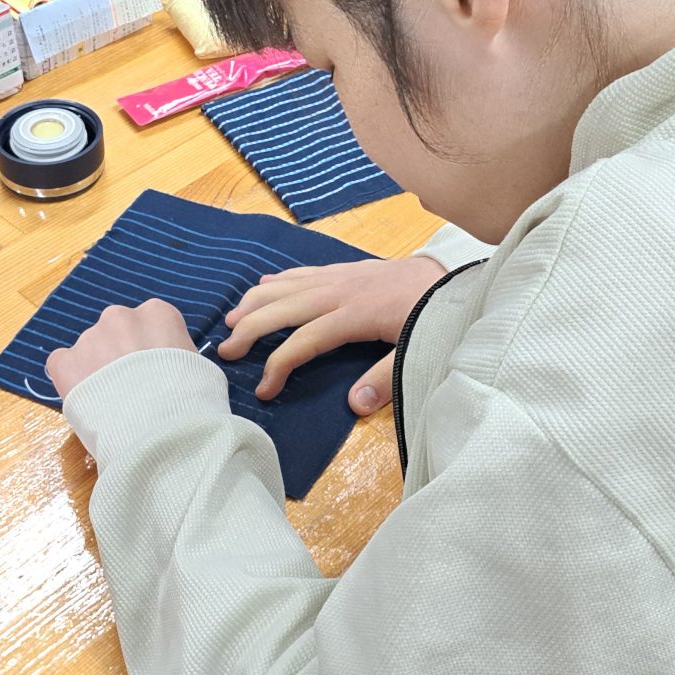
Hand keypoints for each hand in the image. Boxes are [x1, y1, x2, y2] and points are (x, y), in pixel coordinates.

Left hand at [47, 300, 193, 399]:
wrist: (160, 430)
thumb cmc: (192, 400)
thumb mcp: (202, 368)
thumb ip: (180, 356)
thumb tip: (171, 367)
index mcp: (157, 313)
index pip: (150, 323)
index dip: (150, 350)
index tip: (154, 372)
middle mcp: (120, 316)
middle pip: (117, 332)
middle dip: (120, 355)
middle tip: (131, 387)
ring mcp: (89, 338)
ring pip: (90, 349)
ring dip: (97, 368)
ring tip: (110, 402)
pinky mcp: (65, 362)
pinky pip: (63, 365)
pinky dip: (71, 379)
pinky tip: (85, 401)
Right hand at [219, 256, 445, 415]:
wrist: (450, 275)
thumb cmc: (434, 314)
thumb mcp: (417, 348)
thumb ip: (386, 377)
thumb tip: (355, 405)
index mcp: (354, 315)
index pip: (304, 342)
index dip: (278, 365)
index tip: (263, 390)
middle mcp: (339, 291)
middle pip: (283, 308)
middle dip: (251, 328)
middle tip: (224, 351)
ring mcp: (340, 277)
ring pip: (287, 286)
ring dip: (255, 301)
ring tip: (230, 318)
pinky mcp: (346, 269)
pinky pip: (303, 272)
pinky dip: (279, 280)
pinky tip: (264, 286)